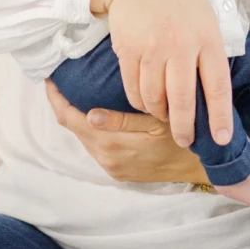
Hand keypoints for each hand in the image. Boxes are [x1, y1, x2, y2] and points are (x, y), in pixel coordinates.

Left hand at [45, 81, 206, 183]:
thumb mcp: (156, 123)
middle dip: (64, 103)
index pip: (70, 119)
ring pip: (82, 136)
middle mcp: (106, 158)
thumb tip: (90, 114)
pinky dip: (89, 128)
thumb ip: (122, 121)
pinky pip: (94, 146)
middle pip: (72, 127)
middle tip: (61, 78)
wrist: (199, 168)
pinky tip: (94, 112)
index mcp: (111, 145)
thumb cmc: (182, 138)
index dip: (57, 99)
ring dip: (76, 115)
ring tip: (75, 91)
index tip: (50, 78)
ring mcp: (111, 166)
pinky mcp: (117, 170)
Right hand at [89, 0, 232, 149]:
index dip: (220, 117)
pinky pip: (133, 89)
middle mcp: (181, 45)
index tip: (221, 139)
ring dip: (160, 114)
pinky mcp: (128, 49)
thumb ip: (211, 53)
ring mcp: (153, 48)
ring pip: (155, 99)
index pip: (217, 87)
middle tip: (185, 140)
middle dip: (185, 128)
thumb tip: (213, 97)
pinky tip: (146, 101)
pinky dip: (140, 102)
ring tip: (165, 115)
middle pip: (183, 101)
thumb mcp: (206, 20)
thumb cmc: (179, 2)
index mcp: (208, 38)